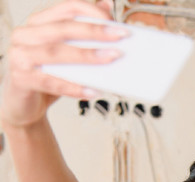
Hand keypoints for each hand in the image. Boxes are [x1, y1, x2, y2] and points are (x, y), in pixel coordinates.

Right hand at [0, 0, 124, 127]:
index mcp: (39, 23)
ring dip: (86, 55)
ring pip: (56, 52)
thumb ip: (83, 33)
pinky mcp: (21, 79)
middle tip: (120, 36)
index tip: (115, 21)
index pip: (66, 8)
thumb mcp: (67, 53)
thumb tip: (107, 7)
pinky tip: (92, 90)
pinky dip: (73, 87)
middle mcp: (26, 34)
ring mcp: (20, 56)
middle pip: (63, 28)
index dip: (91, 11)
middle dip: (94, 31)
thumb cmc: (48, 75)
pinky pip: (51, 82)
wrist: (25, 105)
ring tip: (111, 58)